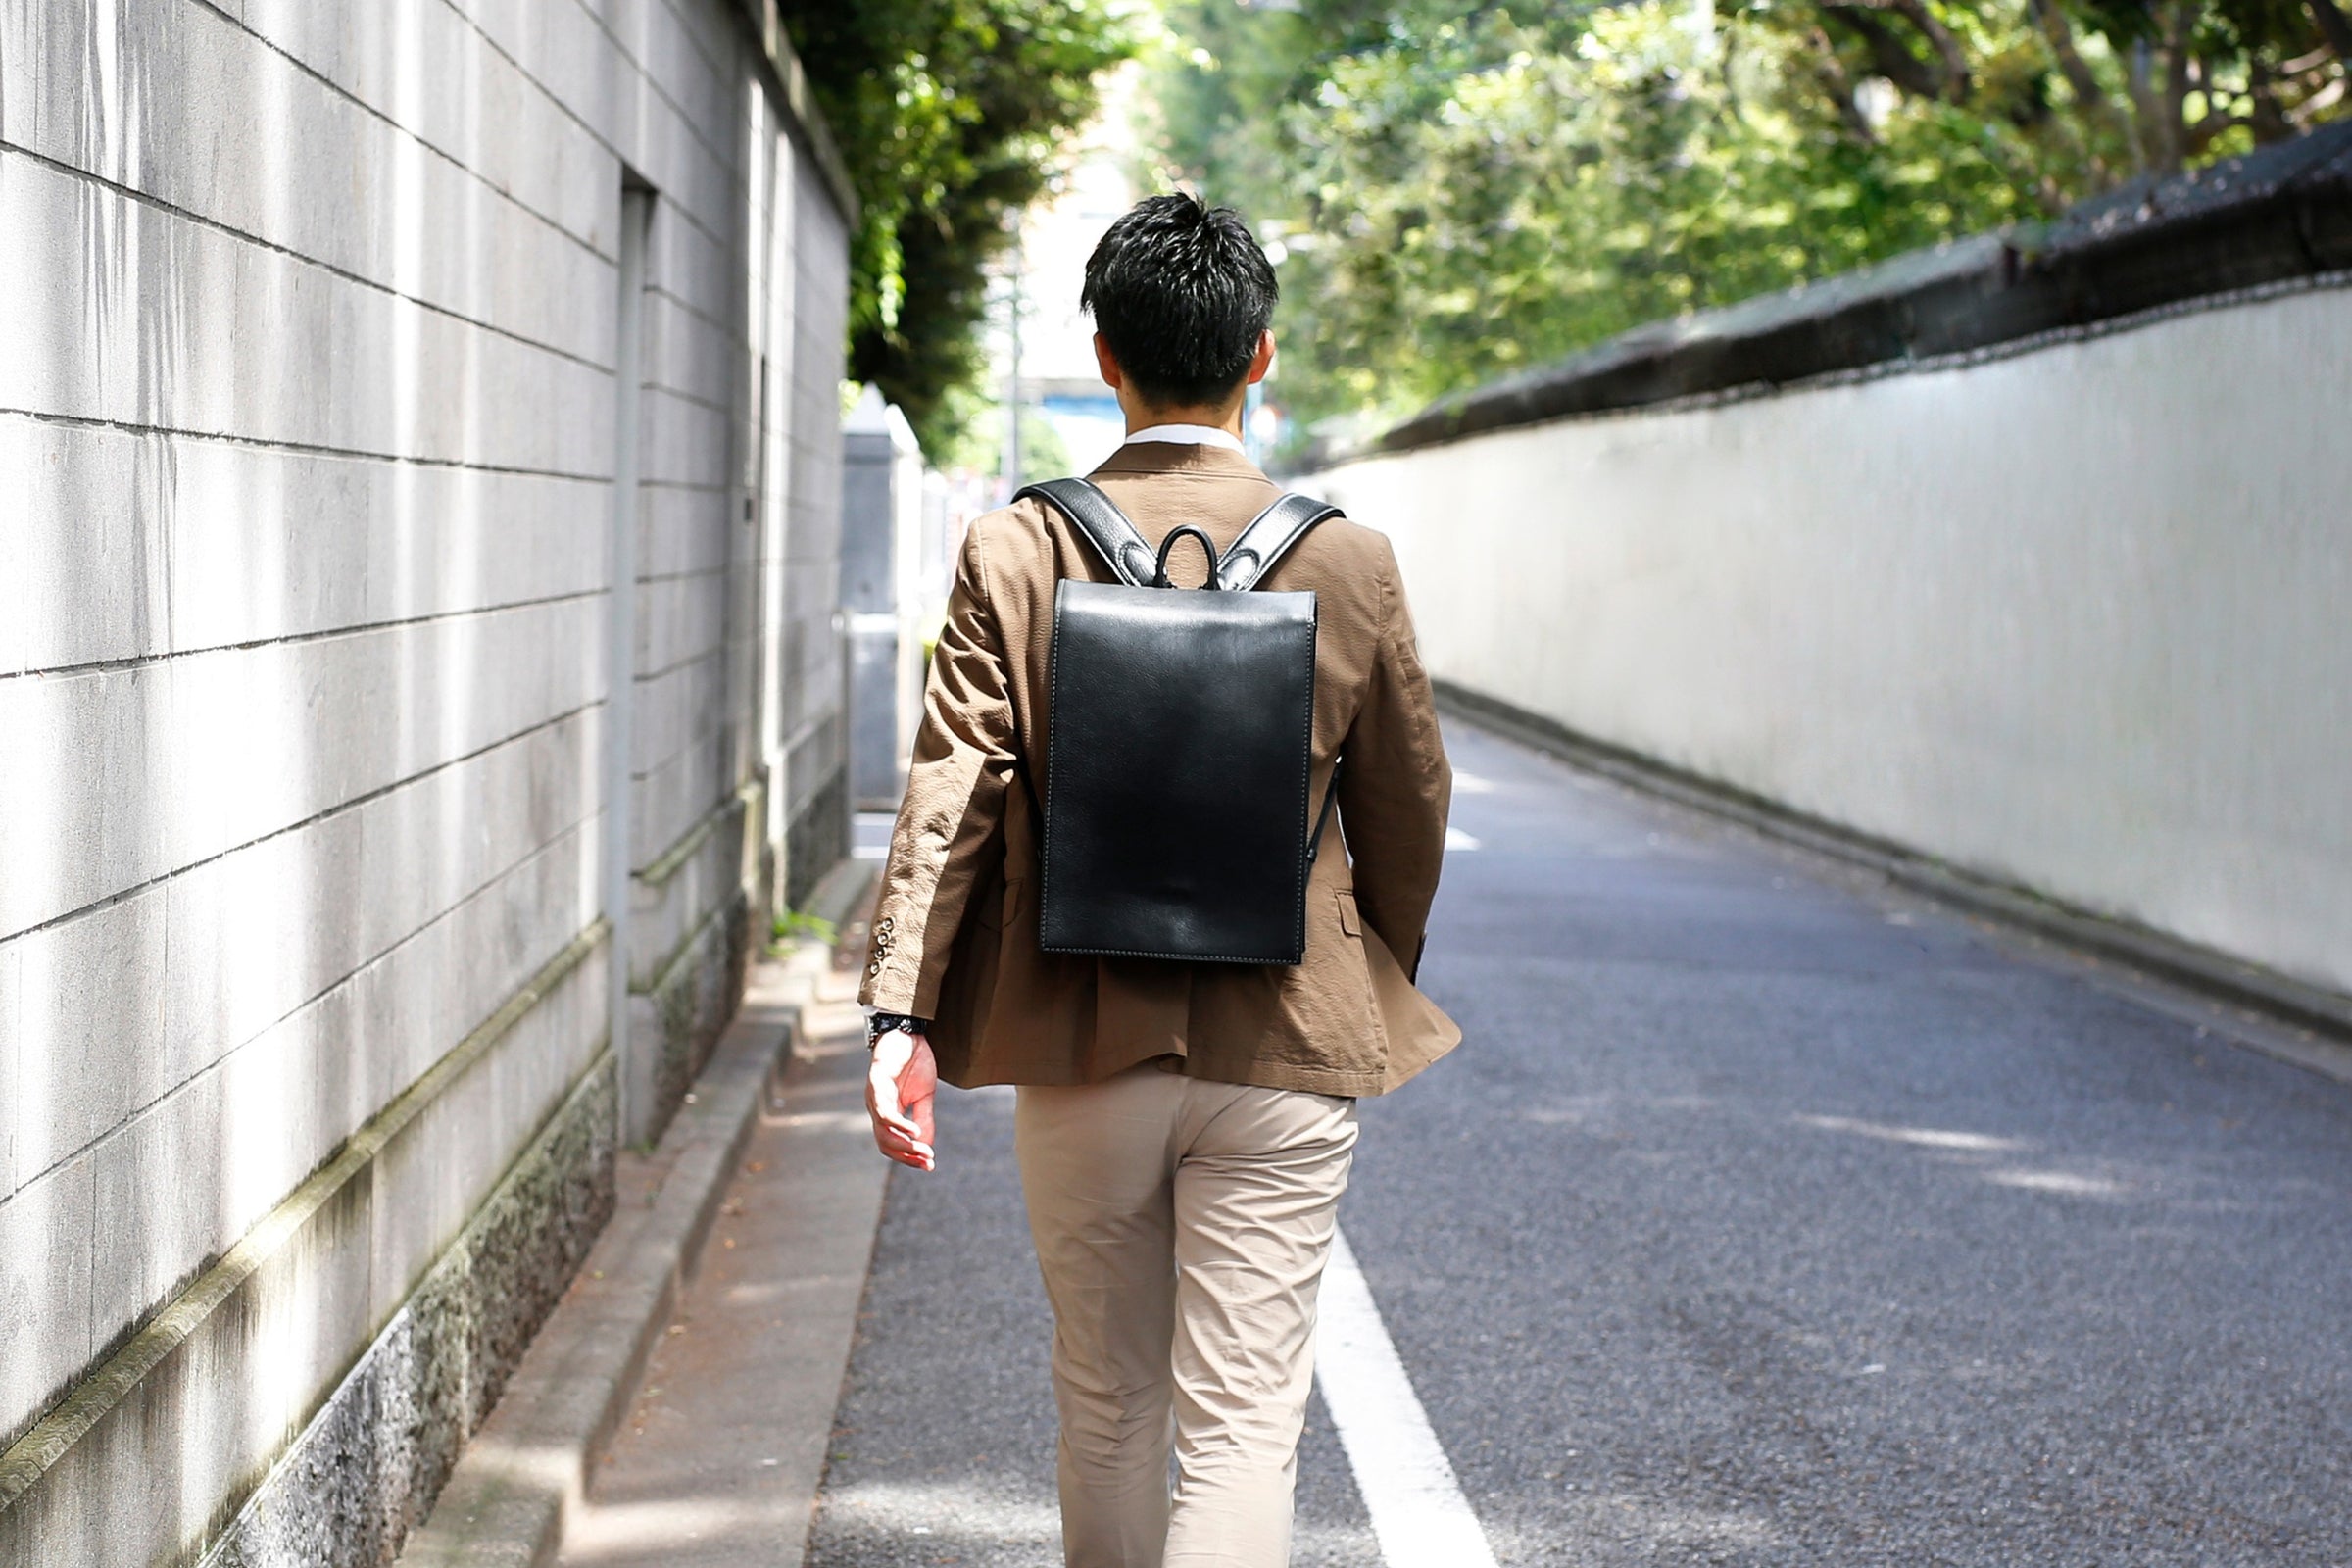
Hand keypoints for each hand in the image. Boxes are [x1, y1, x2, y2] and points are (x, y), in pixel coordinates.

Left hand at [866, 1028, 937, 1170]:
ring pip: (883, 1131)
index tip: (929, 1166)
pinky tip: (914, 1131)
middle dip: (907, 1156)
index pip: (892, 1144)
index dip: (909, 1158)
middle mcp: (877, 1107)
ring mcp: (875, 1096)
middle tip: (928, 1161)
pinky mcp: (876, 1082)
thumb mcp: (925, 1094)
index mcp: (887, 1112)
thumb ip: (924, 1117)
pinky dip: (898, 1124)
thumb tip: (926, 1145)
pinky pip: (885, 1110)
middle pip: (885, 1144)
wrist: (908, 1031)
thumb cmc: (914, 1061)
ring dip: (904, 1144)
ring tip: (923, 1148)